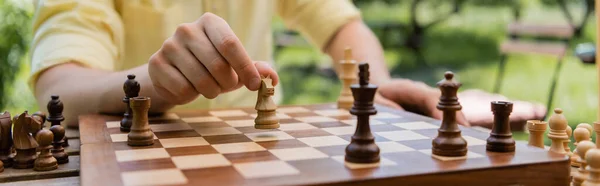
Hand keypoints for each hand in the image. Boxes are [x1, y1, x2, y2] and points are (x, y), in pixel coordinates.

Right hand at [148, 13, 277, 104]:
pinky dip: (192, 96)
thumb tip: (272, 77)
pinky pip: (184, 90)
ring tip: (209, 88)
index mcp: (211, 23)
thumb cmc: (210, 66)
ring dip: (212, 92)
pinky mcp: (157, 63)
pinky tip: (189, 88)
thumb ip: (255, 69)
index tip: (255, 85)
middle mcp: (187, 29)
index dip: (245, 67)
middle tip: (227, 86)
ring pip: (202, 81)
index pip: (231, 44)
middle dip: (228, 84)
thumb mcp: (234, 65)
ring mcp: (169, 45)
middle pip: (218, 65)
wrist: (173, 73)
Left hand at [377, 79, 470, 125]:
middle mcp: (421, 92)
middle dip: (455, 113)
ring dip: (457, 119)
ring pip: (446, 107)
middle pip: (442, 101)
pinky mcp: (430, 108)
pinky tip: (461, 134)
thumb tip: (399, 113)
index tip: (446, 120)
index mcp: (407, 88)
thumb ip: (385, 106)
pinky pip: (442, 114)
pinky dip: (452, 122)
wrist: (379, 88)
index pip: (426, 96)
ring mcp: (427, 100)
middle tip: (467, 129)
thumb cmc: (376, 95)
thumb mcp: (375, 100)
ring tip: (469, 133)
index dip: (438, 108)